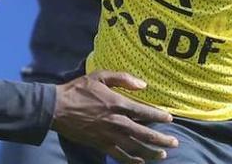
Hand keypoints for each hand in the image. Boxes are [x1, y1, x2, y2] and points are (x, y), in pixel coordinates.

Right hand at [52, 70, 177, 162]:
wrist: (56, 108)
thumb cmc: (78, 89)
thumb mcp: (100, 75)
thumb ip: (122, 78)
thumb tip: (143, 85)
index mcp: (117, 103)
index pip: (144, 112)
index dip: (159, 116)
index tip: (170, 119)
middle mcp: (116, 122)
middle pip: (144, 133)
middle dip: (161, 139)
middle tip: (174, 143)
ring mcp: (108, 135)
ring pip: (135, 147)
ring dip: (150, 152)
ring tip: (163, 155)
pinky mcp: (100, 145)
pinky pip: (119, 155)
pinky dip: (131, 160)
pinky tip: (141, 162)